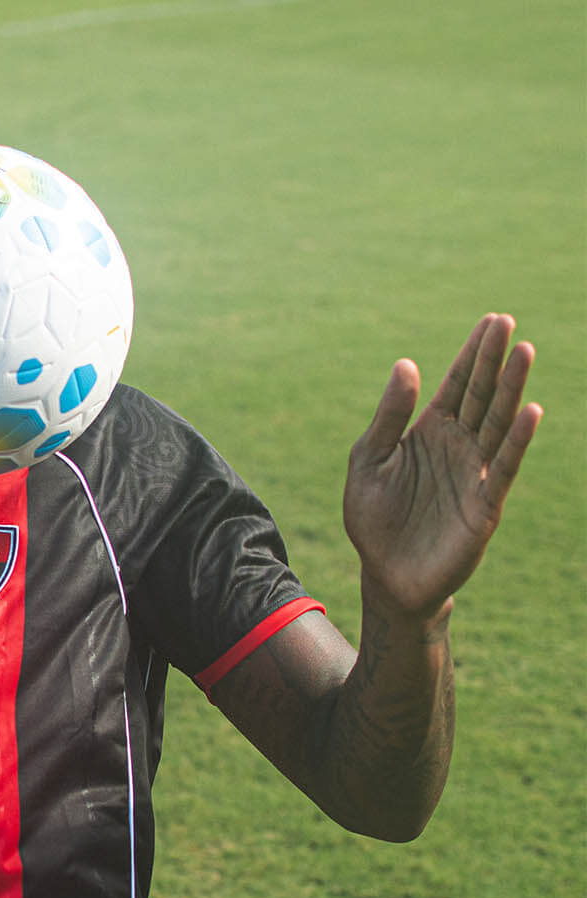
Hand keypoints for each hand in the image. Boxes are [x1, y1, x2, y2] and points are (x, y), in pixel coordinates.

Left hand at [342, 314, 540, 618]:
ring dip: (511, 389)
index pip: (456, 385)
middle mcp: (457, 446)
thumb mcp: (369, 462)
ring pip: (496, 422)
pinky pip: (502, 466)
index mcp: (429, 432)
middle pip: (480, 395)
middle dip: (494, 360)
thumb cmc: (374, 521)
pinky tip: (529, 411)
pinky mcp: (484, 503)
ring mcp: (474, 472)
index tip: (491, 321)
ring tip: (525, 352)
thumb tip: (406, 364)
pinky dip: (516, 440)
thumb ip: (388, 417)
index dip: (473, 354)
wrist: (386, 576)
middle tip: (508, 323)